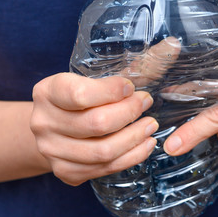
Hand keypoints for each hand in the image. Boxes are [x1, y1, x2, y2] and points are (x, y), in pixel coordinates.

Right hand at [30, 73, 158, 185]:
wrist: (54, 128)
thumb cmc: (82, 96)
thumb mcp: (99, 75)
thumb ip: (137, 63)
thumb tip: (174, 44)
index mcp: (47, 91)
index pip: (80, 94)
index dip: (112, 91)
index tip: (132, 87)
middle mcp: (42, 122)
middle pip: (96, 124)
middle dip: (129, 113)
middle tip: (147, 104)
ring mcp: (51, 151)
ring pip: (102, 151)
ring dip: (134, 139)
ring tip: (151, 126)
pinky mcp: (64, 172)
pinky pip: (104, 169)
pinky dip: (130, 157)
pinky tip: (144, 145)